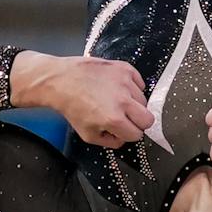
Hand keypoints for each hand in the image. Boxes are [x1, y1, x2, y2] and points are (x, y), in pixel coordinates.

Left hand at [16, 53, 153, 149]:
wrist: (62, 80)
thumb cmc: (72, 106)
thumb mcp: (87, 134)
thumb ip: (109, 142)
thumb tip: (122, 139)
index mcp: (114, 119)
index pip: (137, 134)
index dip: (129, 134)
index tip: (122, 130)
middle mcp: (123, 100)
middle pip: (149, 119)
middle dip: (138, 122)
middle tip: (126, 118)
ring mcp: (125, 82)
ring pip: (144, 100)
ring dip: (134, 103)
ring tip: (116, 100)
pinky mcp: (124, 68)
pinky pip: (140, 82)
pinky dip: (133, 87)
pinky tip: (118, 89)